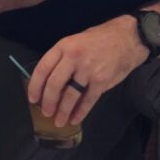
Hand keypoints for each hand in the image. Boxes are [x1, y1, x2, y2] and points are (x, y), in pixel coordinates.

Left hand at [29, 18, 147, 127]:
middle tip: (45, 112)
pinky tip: (75, 119)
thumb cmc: (99, 39)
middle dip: (48, 102)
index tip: (32, 98)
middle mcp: (74, 57)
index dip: (35, 86)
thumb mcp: (76, 41)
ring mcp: (88, 70)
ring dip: (62, 111)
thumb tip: (48, 81)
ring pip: (70, 96)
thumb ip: (62, 58)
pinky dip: (80, 112)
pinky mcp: (101, 81)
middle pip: (54, 85)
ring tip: (59, 121)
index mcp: (64, 46)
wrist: (127, 38)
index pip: (43, 68)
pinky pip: (87, 101)